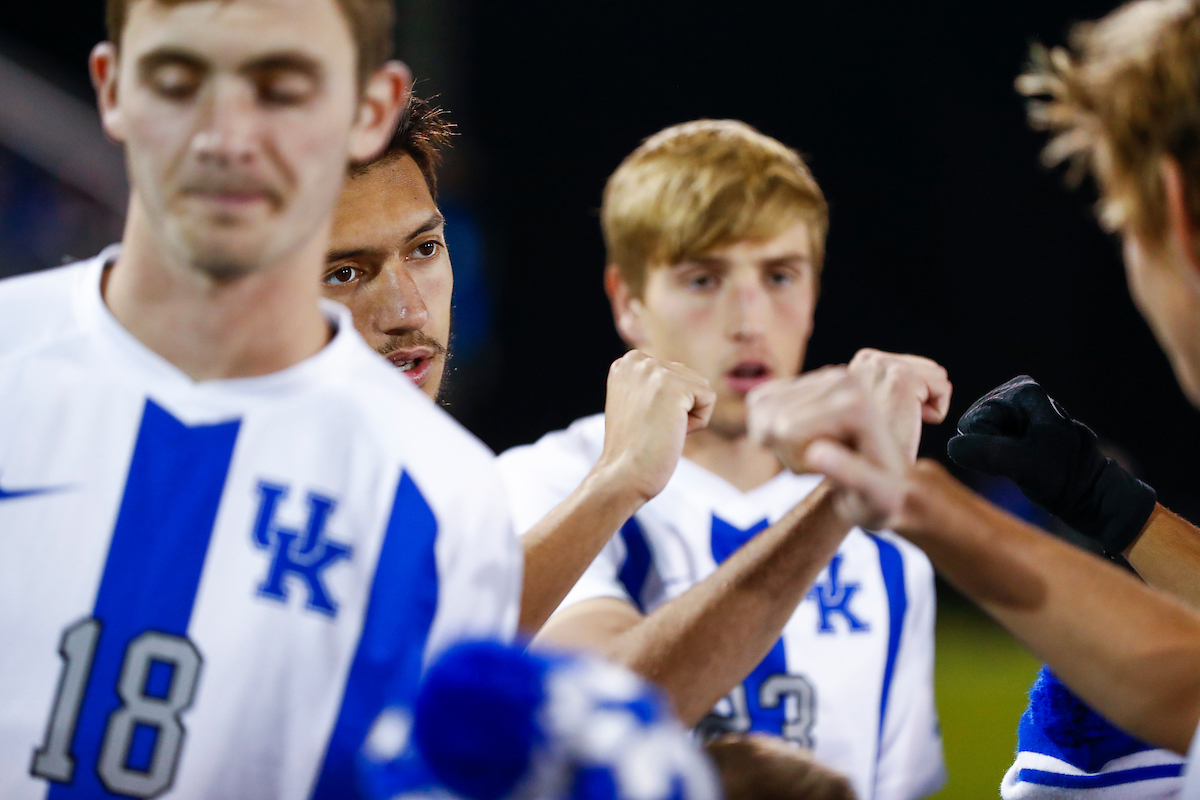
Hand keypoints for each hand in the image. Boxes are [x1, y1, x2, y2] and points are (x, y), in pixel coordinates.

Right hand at [595, 350, 714, 501]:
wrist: (623, 475)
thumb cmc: (633, 449)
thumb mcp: (637, 403)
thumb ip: (655, 384)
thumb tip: (685, 380)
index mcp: (627, 362)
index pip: (674, 374)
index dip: (667, 405)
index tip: (644, 421)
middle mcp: (637, 360)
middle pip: (689, 378)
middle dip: (679, 408)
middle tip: (652, 429)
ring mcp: (654, 371)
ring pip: (701, 388)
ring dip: (689, 416)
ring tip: (660, 430)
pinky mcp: (673, 386)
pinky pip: (709, 399)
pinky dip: (697, 423)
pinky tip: (671, 432)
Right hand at [746, 366, 908, 527]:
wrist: (888, 482)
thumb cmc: (882, 498)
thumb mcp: (876, 498)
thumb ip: (850, 475)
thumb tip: (815, 453)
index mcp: (858, 404)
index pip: (786, 429)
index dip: (798, 463)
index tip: (835, 475)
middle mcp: (843, 378)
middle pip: (772, 418)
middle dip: (787, 453)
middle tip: (825, 467)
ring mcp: (825, 375)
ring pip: (761, 408)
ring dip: (779, 442)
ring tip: (817, 456)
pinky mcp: (808, 380)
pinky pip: (759, 401)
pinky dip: (770, 429)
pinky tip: (803, 441)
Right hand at [847, 348, 951, 461]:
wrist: (869, 471)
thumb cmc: (873, 447)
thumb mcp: (875, 403)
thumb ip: (886, 381)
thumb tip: (911, 372)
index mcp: (862, 361)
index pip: (914, 365)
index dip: (911, 396)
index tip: (889, 416)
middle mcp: (868, 359)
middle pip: (928, 368)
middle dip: (920, 397)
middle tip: (895, 422)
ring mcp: (883, 366)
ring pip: (937, 376)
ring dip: (926, 405)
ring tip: (900, 423)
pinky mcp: (902, 378)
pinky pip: (943, 389)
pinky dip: (935, 412)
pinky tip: (907, 425)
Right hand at [946, 375, 1156, 553]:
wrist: (1090, 494)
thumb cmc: (1062, 477)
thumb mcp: (1021, 465)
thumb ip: (985, 453)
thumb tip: (953, 446)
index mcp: (1026, 391)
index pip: (977, 419)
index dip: (988, 443)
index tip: (1017, 456)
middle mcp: (1022, 393)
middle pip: (977, 423)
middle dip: (991, 445)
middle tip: (1019, 461)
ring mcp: (1020, 409)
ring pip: (983, 433)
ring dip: (997, 452)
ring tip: (1022, 463)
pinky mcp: (1020, 425)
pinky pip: (992, 440)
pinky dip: (1001, 456)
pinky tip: (1021, 464)